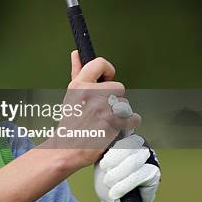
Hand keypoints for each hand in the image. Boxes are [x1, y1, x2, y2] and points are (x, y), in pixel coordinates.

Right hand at [42, 51, 140, 169]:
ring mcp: (103, 109)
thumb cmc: (70, 121)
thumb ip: (77, 72)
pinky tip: (116, 128)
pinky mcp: (114, 124)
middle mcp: (91, 94)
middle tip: (103, 109)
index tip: (107, 79)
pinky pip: (133, 118)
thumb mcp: (71, 94)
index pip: (100, 64)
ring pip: (125, 103)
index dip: (108, 70)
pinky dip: (128, 124)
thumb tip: (76, 53)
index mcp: (79, 85)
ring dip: (120, 113)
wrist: (68, 147)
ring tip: (106, 121)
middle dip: (114, 98)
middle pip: (118, 86)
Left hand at [94, 133, 160, 201]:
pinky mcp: (154, 172)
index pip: (119, 135)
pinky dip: (124, 185)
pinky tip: (115, 192)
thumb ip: (102, 150)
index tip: (103, 165)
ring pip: (133, 161)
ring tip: (109, 183)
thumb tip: (99, 138)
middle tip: (104, 173)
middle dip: (113, 161)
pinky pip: (140, 175)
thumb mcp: (100, 163)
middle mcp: (138, 144)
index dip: (110, 150)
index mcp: (123, 138)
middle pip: (127, 146)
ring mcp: (148, 157)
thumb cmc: (107, 181)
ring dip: (117, 174)